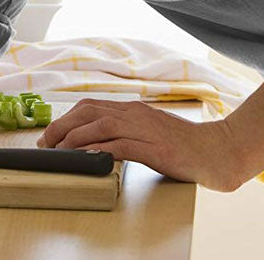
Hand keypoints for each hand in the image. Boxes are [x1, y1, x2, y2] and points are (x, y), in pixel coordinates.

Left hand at [36, 98, 246, 191]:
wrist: (217, 151)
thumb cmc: (184, 144)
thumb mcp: (150, 131)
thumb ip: (127, 131)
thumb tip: (98, 141)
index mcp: (133, 109)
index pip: (90, 106)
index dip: (66, 118)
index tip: (51, 134)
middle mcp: (135, 114)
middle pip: (88, 112)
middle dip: (62, 127)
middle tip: (46, 143)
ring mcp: (145, 129)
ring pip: (100, 126)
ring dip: (75, 138)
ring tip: (59, 150)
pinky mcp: (155, 147)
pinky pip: (120, 145)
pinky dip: (99, 148)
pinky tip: (86, 156)